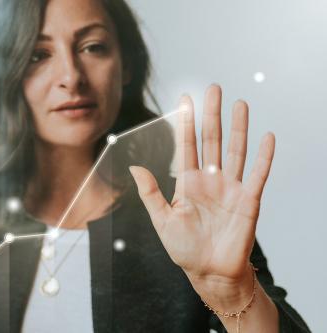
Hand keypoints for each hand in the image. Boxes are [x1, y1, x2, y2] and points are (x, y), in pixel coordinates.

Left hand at [129, 84, 274, 306]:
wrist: (209, 272)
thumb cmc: (184, 248)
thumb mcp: (161, 220)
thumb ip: (150, 192)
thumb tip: (134, 167)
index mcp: (188, 182)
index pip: (187, 145)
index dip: (186, 123)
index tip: (185, 100)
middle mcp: (211, 179)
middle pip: (212, 140)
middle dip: (212, 115)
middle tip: (214, 89)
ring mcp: (231, 188)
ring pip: (236, 151)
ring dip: (239, 128)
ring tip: (239, 104)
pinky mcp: (249, 201)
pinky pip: (259, 175)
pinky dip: (264, 157)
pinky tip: (267, 137)